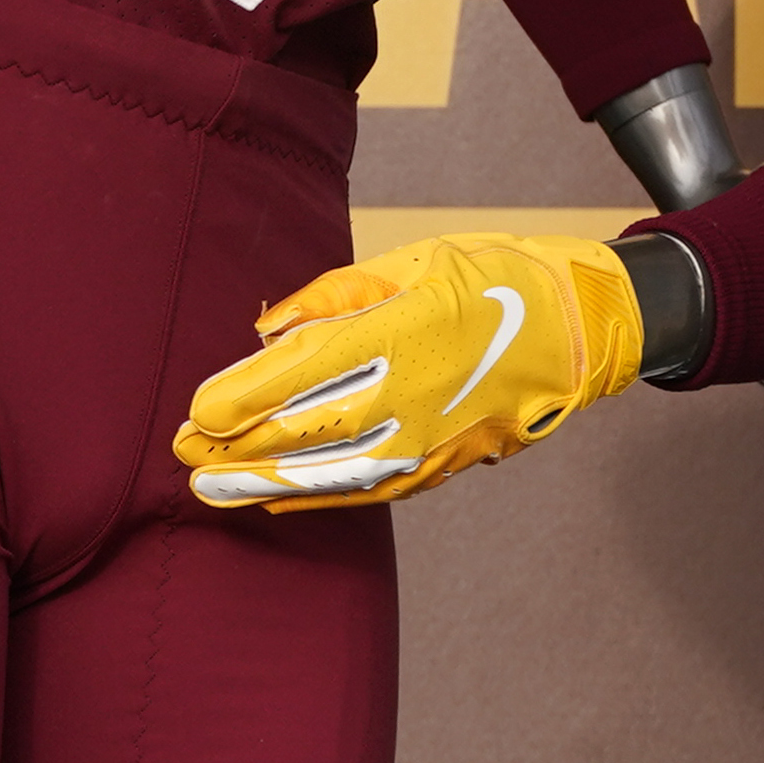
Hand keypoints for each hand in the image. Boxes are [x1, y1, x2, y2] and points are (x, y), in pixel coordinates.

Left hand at [175, 230, 643, 510]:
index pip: (301, 374)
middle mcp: (411, 394)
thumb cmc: (492, 278)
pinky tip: (275, 500)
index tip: (196, 411)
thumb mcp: (411, 262)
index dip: (242, 398)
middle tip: (183, 452)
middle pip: (305, 432)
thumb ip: (332, 298)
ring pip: (329, 474)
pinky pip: (367, 490)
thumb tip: (266, 331)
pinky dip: (316, 498)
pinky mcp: (442, 465)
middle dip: (236, 447)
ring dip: (263, 483)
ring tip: (211, 488)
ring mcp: (428, 439)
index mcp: (401, 332)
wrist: (580, 329)